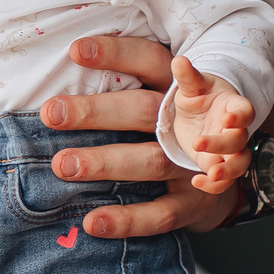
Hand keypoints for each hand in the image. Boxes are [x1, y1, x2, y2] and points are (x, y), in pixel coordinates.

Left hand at [37, 36, 240, 238]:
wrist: (223, 174)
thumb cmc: (173, 128)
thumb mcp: (161, 98)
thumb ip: (124, 88)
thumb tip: (59, 87)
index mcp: (178, 89)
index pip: (149, 61)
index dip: (116, 54)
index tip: (76, 51)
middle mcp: (188, 124)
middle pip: (144, 110)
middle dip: (96, 111)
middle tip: (51, 113)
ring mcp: (194, 164)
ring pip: (151, 160)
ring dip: (105, 162)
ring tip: (63, 165)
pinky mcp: (194, 202)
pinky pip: (161, 213)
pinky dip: (128, 219)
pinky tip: (93, 222)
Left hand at [170, 58, 254, 194]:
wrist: (196, 114)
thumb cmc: (198, 96)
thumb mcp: (192, 85)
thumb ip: (187, 76)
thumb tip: (179, 60)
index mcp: (233, 106)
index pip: (246, 111)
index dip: (240, 116)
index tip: (228, 119)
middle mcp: (236, 130)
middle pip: (240, 140)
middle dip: (223, 144)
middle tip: (199, 144)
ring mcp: (229, 149)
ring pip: (240, 163)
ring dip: (228, 171)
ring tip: (211, 175)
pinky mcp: (218, 164)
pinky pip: (224, 180)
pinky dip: (215, 185)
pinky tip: (197, 182)